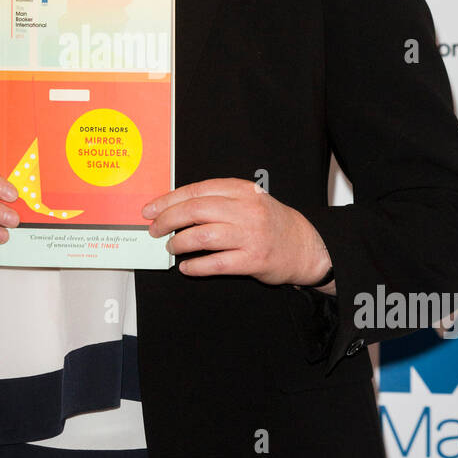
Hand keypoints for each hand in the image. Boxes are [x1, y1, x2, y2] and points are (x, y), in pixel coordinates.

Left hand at [141, 177, 331, 284]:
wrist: (306, 246)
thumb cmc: (271, 223)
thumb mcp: (249, 200)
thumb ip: (218, 200)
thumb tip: (175, 207)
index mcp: (242, 190)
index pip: (197, 190)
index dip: (169, 200)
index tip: (151, 209)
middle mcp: (246, 210)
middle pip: (195, 211)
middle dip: (168, 220)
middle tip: (155, 229)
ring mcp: (250, 235)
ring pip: (202, 236)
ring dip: (179, 243)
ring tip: (172, 248)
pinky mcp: (253, 260)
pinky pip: (216, 264)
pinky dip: (196, 266)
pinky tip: (187, 267)